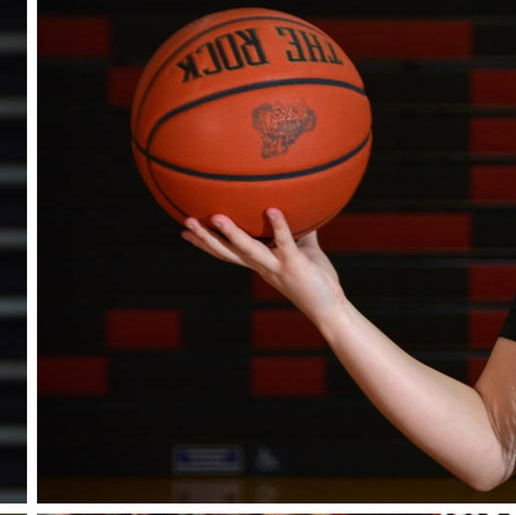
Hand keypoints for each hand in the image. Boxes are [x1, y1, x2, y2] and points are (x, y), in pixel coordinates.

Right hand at [182, 209, 346, 321]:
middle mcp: (262, 267)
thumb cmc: (316, 280)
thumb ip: (297, 231)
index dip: (206, 243)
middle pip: (227, 252)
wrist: (330, 308)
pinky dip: (279, 227)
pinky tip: (273, 210)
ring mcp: (276, 267)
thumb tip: (298, 206)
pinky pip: (285, 244)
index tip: (185, 232)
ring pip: (248, 250)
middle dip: (205, 239)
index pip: (227, 252)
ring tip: (216, 217)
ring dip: (231, 234)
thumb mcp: (305, 251)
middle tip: (185, 223)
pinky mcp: (295, 265)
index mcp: (260, 264)